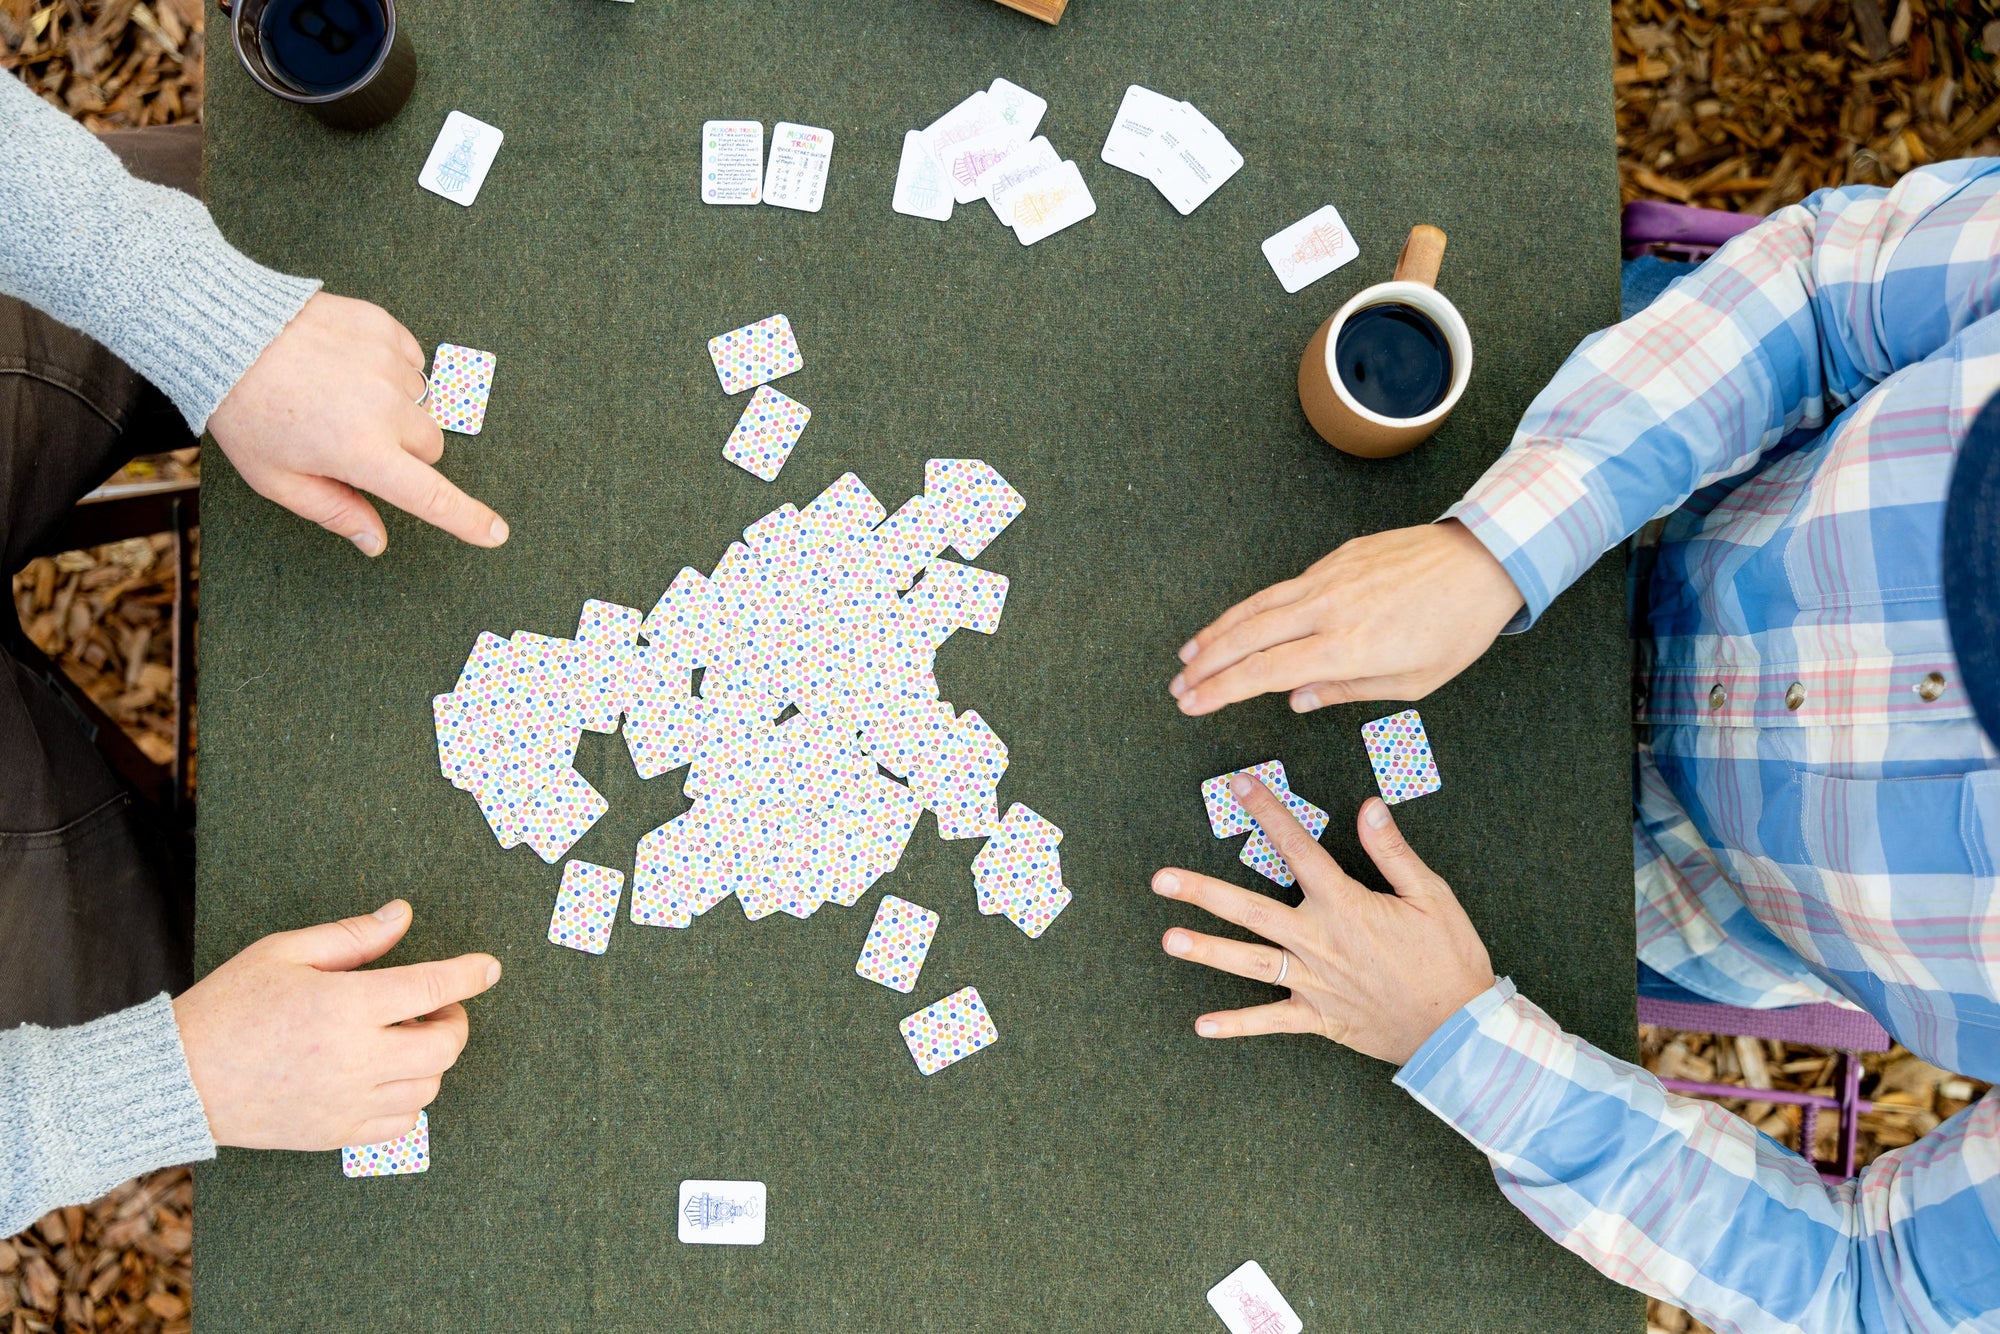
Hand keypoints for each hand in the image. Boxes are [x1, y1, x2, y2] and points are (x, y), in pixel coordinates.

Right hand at [172, 900, 500, 1149]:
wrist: (178, 1079)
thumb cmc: (230, 1006)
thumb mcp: (286, 952)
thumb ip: (353, 936)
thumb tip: (402, 914)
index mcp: (345, 1007)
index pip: (432, 986)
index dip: (470, 974)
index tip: (489, 967)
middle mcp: (355, 1059)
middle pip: (445, 1045)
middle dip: (454, 1019)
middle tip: (435, 1006)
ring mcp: (347, 1103)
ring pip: (429, 1086)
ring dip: (431, 1059)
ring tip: (401, 1037)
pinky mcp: (335, 1134)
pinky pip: (402, 1123)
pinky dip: (409, 1098)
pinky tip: (385, 1075)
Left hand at [207, 292, 508, 557]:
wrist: (224, 331)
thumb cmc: (246, 412)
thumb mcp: (277, 478)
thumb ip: (335, 511)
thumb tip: (376, 542)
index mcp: (361, 453)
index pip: (431, 497)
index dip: (467, 519)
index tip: (496, 533)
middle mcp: (385, 409)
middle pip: (430, 447)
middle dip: (403, 451)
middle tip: (351, 439)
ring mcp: (388, 364)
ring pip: (421, 403)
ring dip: (395, 407)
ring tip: (340, 394)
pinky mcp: (384, 328)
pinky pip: (410, 359)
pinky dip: (389, 368)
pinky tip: (346, 365)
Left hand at [1153, 775, 1494, 1065]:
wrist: (1461, 1031)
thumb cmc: (1450, 958)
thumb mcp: (1431, 896)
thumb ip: (1393, 852)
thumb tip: (1370, 805)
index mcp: (1345, 905)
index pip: (1298, 849)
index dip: (1268, 813)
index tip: (1240, 785)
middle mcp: (1320, 942)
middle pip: (1251, 911)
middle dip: (1204, 892)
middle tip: (1161, 879)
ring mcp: (1315, 983)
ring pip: (1250, 963)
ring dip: (1208, 951)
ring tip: (1168, 940)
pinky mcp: (1319, 1018)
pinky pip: (1271, 1022)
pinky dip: (1238, 1024)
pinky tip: (1202, 1025)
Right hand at [1167, 520, 1522, 715]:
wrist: (1485, 560)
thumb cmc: (1457, 629)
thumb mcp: (1414, 682)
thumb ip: (1348, 690)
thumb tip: (1296, 699)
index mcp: (1349, 648)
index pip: (1265, 671)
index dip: (1221, 690)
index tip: (1192, 704)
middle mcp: (1330, 610)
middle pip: (1247, 637)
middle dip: (1205, 664)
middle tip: (1177, 685)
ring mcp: (1329, 579)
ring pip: (1257, 606)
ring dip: (1217, 631)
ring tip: (1189, 653)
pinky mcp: (1336, 559)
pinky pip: (1282, 587)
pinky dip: (1250, 607)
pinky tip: (1237, 621)